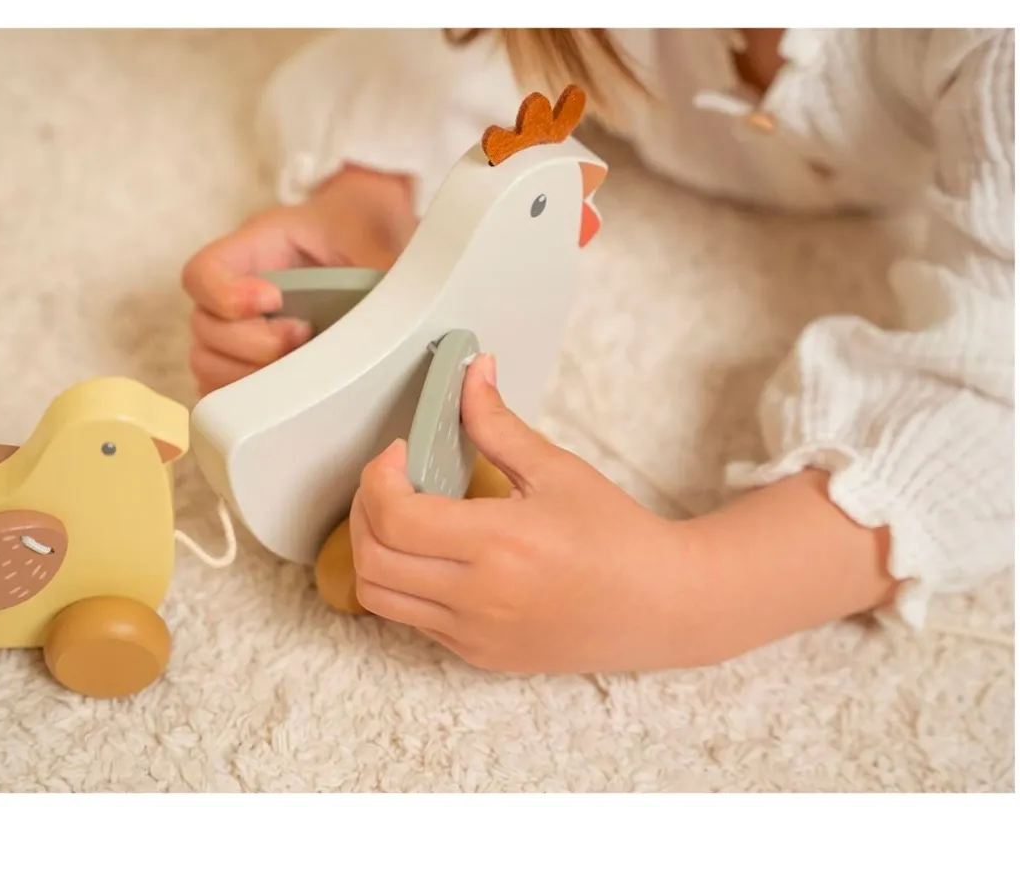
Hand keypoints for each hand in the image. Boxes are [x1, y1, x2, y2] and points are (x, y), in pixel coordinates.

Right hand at [182, 166, 414, 395]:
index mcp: (254, 248)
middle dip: (253, 345)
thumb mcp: (371, 230)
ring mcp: (242, 327)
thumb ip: (375, 261)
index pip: (201, 275)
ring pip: (210, 365)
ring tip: (303, 362)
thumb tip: (397, 312)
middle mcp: (236, 289)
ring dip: (252, 376)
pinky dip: (250, 400)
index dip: (225, 296)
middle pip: (204, 330)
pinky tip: (294, 388)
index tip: (274, 299)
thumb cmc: (362, 223)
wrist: (370, 230)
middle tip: (303, 335)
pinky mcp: (255, 359)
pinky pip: (227, 390)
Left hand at [349, 354, 701, 674]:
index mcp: (498, 544)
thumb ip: (498, 423)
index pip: (393, 516)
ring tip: (405, 518)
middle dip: (364, 509)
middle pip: (371, 559)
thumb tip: (471, 373)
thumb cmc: (618, 537)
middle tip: (391, 481)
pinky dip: (404, 582)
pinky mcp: (479, 654)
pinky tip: (436, 554)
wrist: (662, 606)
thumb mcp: (557, 470)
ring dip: (374, 550)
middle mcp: (478, 597)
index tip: (401, 453)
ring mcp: (475, 633)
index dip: (378, 477)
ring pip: (379, 596)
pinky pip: (412, 619)